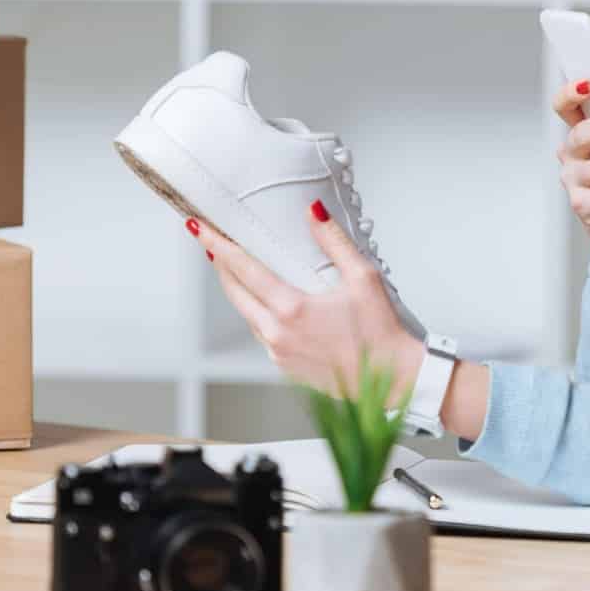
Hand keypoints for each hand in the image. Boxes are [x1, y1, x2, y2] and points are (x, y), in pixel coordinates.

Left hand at [189, 203, 424, 398]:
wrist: (391, 378)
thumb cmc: (381, 332)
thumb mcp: (363, 277)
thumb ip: (334, 241)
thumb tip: (313, 212)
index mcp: (292, 309)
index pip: (242, 268)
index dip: (217, 244)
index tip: (198, 228)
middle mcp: (277, 334)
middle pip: (233, 291)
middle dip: (219, 264)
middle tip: (211, 242)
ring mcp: (278, 353)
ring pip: (245, 314)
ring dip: (237, 289)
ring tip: (236, 269)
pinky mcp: (285, 367)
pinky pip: (261, 334)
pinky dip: (257, 313)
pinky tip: (267, 303)